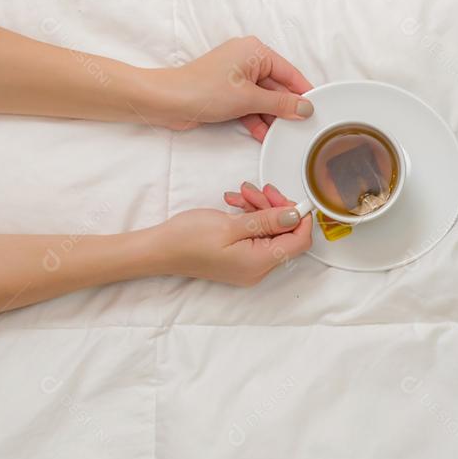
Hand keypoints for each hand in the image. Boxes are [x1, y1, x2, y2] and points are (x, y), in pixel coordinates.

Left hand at [151, 36, 314, 141]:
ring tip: (282, 135)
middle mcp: (248, 60)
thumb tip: (305, 108)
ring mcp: (237, 76)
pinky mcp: (228, 92)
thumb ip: (281, 103)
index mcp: (255, 51)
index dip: (304, 93)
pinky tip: (264, 134)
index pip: (290, 73)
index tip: (318, 110)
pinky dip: (257, 118)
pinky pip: (251, 104)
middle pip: (278, 87)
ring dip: (271, 117)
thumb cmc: (203, 90)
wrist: (166, 102)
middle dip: (285, 108)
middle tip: (300, 127)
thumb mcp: (249, 99)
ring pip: (264, 98)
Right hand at [152, 183, 312, 285]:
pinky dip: (250, 216)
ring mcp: (248, 264)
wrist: (157, 250)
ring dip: (260, 207)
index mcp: (259, 263)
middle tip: (260, 189)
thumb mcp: (231, 225)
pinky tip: (235, 203)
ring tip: (242, 194)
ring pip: (269, 230)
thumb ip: (267, 220)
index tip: (293, 197)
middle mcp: (258, 268)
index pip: (298, 241)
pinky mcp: (239, 257)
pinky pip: (255, 234)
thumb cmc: (186, 239)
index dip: (300, 217)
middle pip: (284, 234)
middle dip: (275, 207)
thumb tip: (295, 216)